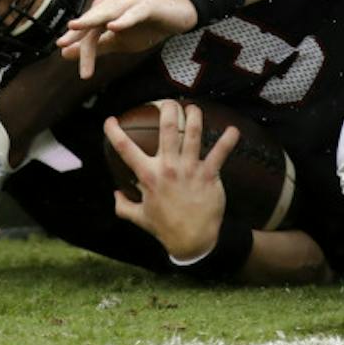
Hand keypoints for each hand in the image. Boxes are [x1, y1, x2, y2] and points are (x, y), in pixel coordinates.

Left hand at [56, 0, 197, 78]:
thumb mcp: (120, 41)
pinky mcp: (148, 6)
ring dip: (92, 21)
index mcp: (106, 11)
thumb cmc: (148, 26)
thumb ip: (96, 47)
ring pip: (108, 12)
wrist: (179, 15)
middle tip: (62, 45)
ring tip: (77, 26)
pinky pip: (133, 12)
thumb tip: (65, 54)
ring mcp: (130, 2)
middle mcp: (114, 3)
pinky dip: (123, 19)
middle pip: (92, 20)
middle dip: (77, 33)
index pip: (87, 30)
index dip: (77, 44)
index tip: (65, 58)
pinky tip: (114, 26)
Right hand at [104, 100, 238, 259]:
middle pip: (167, 130)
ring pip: (193, 134)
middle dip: (168, 110)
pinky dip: (228, 140)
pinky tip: (233, 130)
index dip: (114, 132)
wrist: (194, 241)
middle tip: (168, 102)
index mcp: (149, 176)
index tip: (110, 120)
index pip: (126, 150)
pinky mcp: (208, 175)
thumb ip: (123, 205)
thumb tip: (114, 194)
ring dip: (194, 116)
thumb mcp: (139, 218)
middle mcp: (169, 168)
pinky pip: (220, 154)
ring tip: (194, 108)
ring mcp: (190, 170)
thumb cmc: (166, 228)